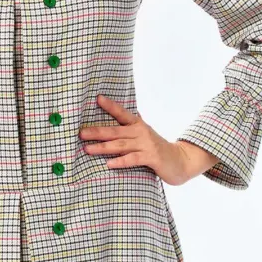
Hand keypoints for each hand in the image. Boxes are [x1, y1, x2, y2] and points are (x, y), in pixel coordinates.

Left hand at [79, 93, 193, 186]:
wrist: (181, 160)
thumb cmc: (157, 148)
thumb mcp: (144, 134)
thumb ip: (130, 127)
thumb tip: (115, 117)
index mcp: (138, 125)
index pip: (122, 113)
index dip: (110, 105)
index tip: (97, 98)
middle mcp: (141, 132)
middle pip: (116, 131)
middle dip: (97, 131)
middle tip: (81, 133)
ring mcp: (147, 144)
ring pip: (121, 145)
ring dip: (104, 147)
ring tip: (88, 149)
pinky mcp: (152, 158)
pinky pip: (134, 159)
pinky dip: (121, 161)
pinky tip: (109, 163)